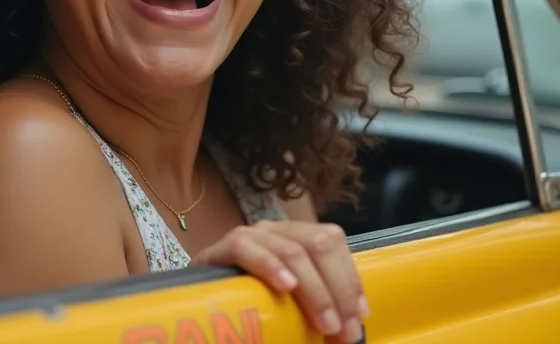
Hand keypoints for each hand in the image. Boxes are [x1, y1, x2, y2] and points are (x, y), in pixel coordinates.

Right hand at [191, 221, 366, 343]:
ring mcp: (250, 235)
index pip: (333, 241)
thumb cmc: (252, 307)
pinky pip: (248, 247)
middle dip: (337, 288)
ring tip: (324, 324)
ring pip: (292, 248)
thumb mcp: (292, 308)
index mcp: (296, 238)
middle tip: (340, 329)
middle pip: (319, 242)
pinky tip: (285, 287)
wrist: (201, 306)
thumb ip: (318, 309)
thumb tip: (354, 324)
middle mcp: (275, 230)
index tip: (357, 319)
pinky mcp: (222, 248)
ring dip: (314, 289)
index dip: (350, 279)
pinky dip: (271, 266)